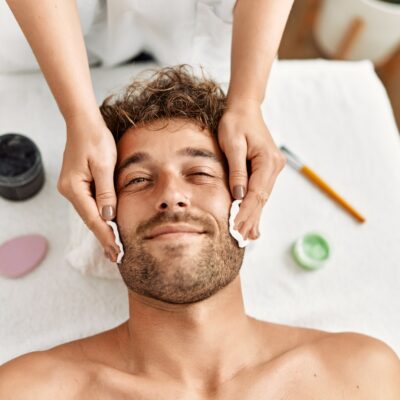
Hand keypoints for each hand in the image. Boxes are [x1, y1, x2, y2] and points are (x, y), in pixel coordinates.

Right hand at [57, 113, 118, 261]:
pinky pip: (90, 205)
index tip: (117, 251)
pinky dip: (100, 217)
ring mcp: (72, 188)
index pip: (93, 219)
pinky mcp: (78, 184)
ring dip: (103, 229)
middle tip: (117, 257)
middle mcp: (70, 191)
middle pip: (90, 219)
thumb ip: (106, 192)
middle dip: (105, 238)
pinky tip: (108, 226)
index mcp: (74, 188)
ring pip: (90, 213)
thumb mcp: (104, 165)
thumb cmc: (96, 140)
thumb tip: (109, 217)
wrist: (84, 123)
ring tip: (114, 247)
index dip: (106, 236)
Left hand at [217, 99, 285, 240]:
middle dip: (251, 219)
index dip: (246, 212)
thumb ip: (236, 170)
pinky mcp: (268, 168)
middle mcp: (274, 166)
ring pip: (262, 197)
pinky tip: (251, 219)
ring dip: (253, 215)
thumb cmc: (235, 122)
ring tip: (247, 235)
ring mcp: (273, 168)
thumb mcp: (232, 143)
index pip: (256, 193)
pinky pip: (261, 191)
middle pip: (261, 199)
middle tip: (242, 239)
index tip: (237, 228)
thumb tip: (238, 196)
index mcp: (267, 161)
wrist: (245, 108)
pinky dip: (254, 205)